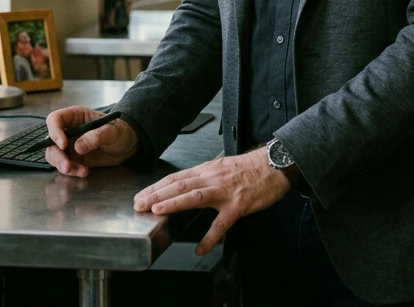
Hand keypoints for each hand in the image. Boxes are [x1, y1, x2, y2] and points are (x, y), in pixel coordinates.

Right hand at [44, 105, 138, 176]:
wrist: (127, 145)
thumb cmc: (120, 130)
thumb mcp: (111, 131)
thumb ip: (95, 137)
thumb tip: (78, 147)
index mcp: (75, 116)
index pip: (55, 119)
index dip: (55, 131)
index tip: (63, 144)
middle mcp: (68, 131)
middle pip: (51, 141)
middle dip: (57, 155)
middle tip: (67, 166)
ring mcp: (69, 146)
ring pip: (55, 156)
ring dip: (63, 166)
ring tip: (81, 171)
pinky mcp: (74, 159)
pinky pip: (66, 166)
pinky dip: (73, 172)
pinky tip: (85, 172)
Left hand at [133, 148, 290, 255]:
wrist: (274, 165)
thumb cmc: (249, 168)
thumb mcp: (221, 167)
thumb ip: (204, 177)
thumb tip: (185, 185)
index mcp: (207, 170)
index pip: (176, 178)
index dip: (157, 187)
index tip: (141, 195)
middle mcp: (212, 178)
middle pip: (180, 185)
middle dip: (157, 194)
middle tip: (139, 204)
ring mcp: (225, 191)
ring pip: (195, 196)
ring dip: (174, 204)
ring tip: (158, 212)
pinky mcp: (239, 205)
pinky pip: (222, 223)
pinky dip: (210, 237)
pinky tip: (201, 247)